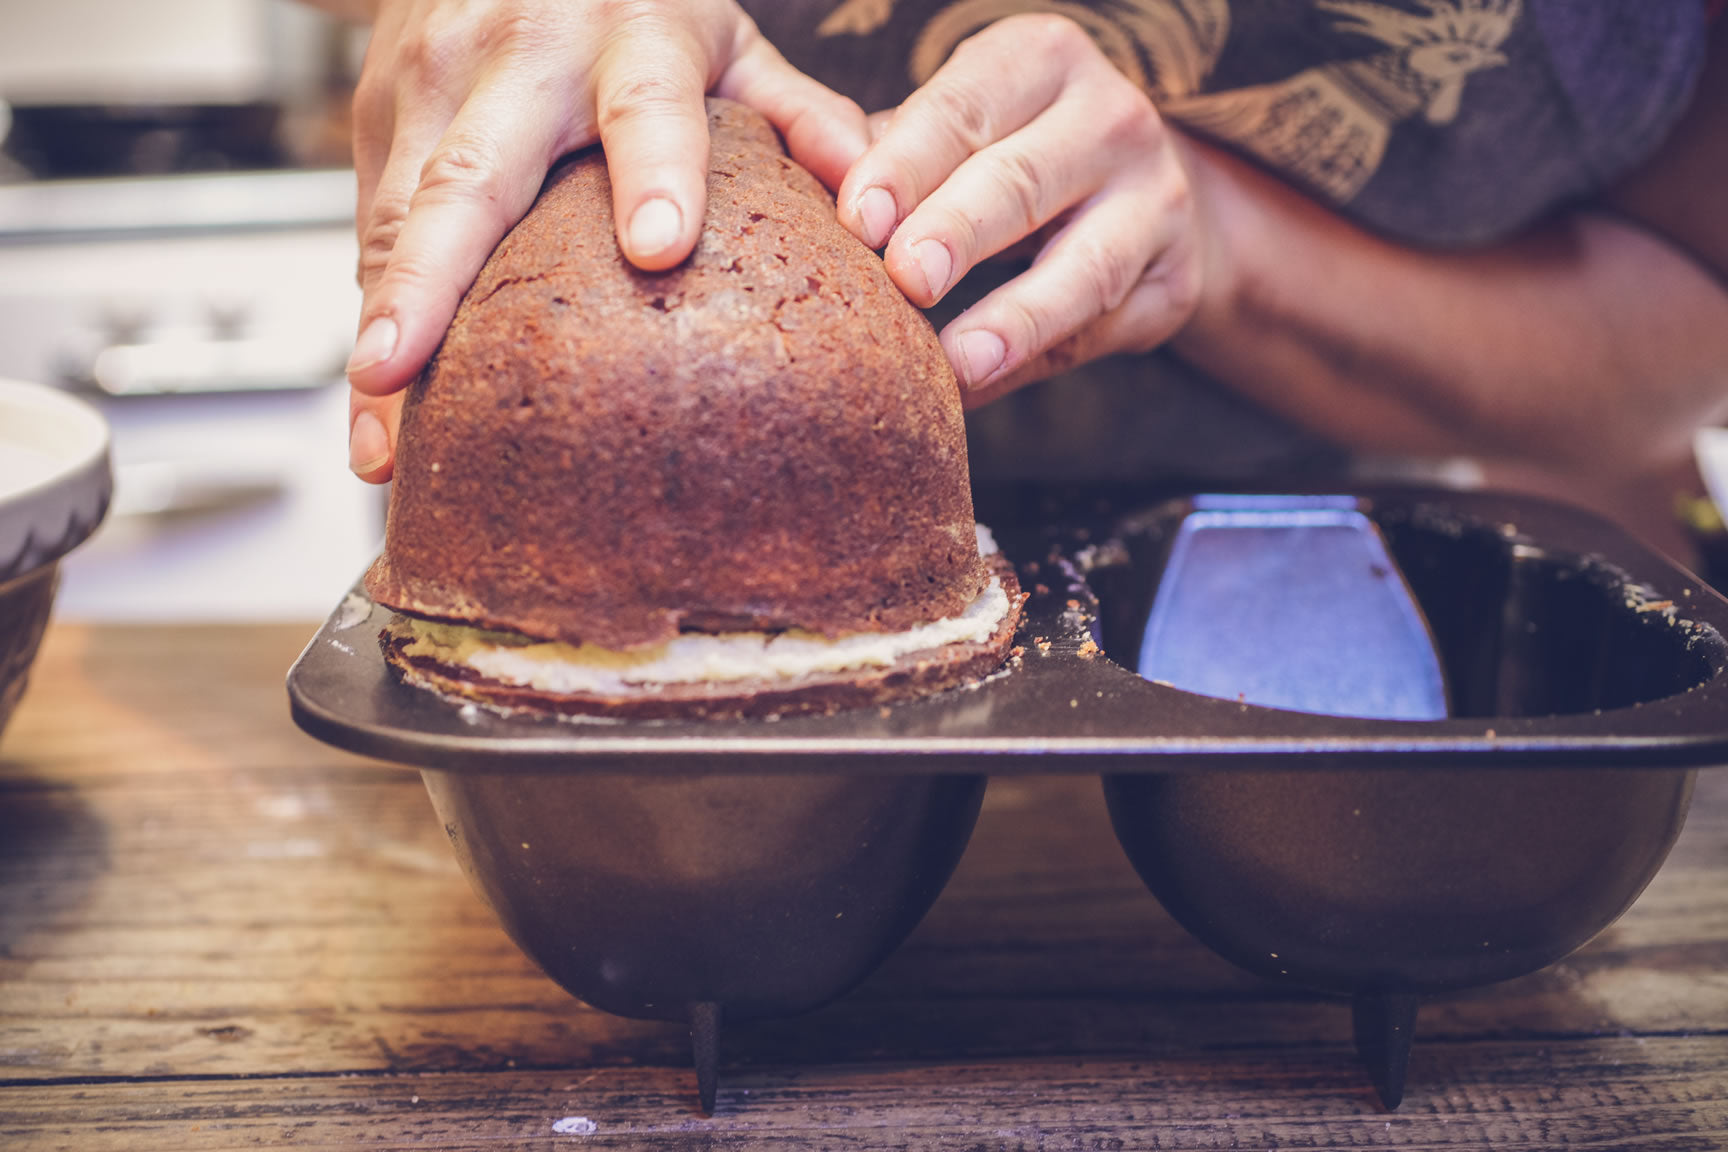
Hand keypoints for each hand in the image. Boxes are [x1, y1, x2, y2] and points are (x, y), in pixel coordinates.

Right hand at [343, 0, 868, 481]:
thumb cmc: (630, 0)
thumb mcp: (725, 37)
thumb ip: (796, 116)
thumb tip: (875, 213)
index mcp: (631, 34)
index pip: (647, 106)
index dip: (655, 171)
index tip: (660, 247)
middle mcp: (518, 57)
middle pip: (472, 175)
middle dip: (433, 279)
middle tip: (408, 371)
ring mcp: (432, 85)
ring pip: (399, 217)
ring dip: (384, 329)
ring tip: (380, 440)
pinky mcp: (377, 121)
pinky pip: (370, 234)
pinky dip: (372, 324)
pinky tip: (373, 416)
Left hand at [835, 13, 1208, 406]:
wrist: (1137, 194)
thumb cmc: (1003, 156)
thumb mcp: (954, 131)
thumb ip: (887, 153)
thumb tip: (804, 183)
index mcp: (1040, 61)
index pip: (964, 109)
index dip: (907, 164)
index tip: (858, 218)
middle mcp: (1110, 118)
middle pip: (1023, 180)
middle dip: (959, 231)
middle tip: (904, 278)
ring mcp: (1155, 201)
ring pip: (1083, 266)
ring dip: (1016, 319)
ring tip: (960, 362)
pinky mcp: (1172, 282)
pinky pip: (1093, 333)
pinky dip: (1029, 366)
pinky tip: (976, 389)